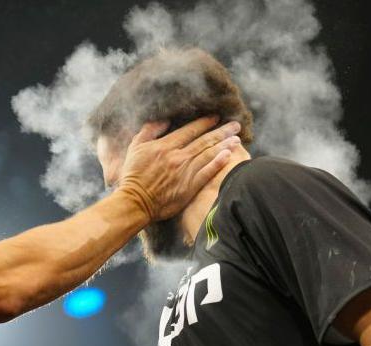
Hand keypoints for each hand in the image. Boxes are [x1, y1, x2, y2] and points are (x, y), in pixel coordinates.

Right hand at [117, 116, 241, 221]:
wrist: (135, 202)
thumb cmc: (133, 175)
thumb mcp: (135, 148)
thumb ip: (149, 131)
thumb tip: (164, 120)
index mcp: (165, 146)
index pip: (189, 130)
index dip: (204, 122)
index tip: (216, 117)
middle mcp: (178, 157)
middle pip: (204, 141)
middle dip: (221, 131)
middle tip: (236, 125)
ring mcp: (185, 172)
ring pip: (209, 154)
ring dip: (224, 145)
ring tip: (237, 139)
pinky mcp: (189, 187)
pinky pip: (207, 173)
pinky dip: (218, 163)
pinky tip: (228, 156)